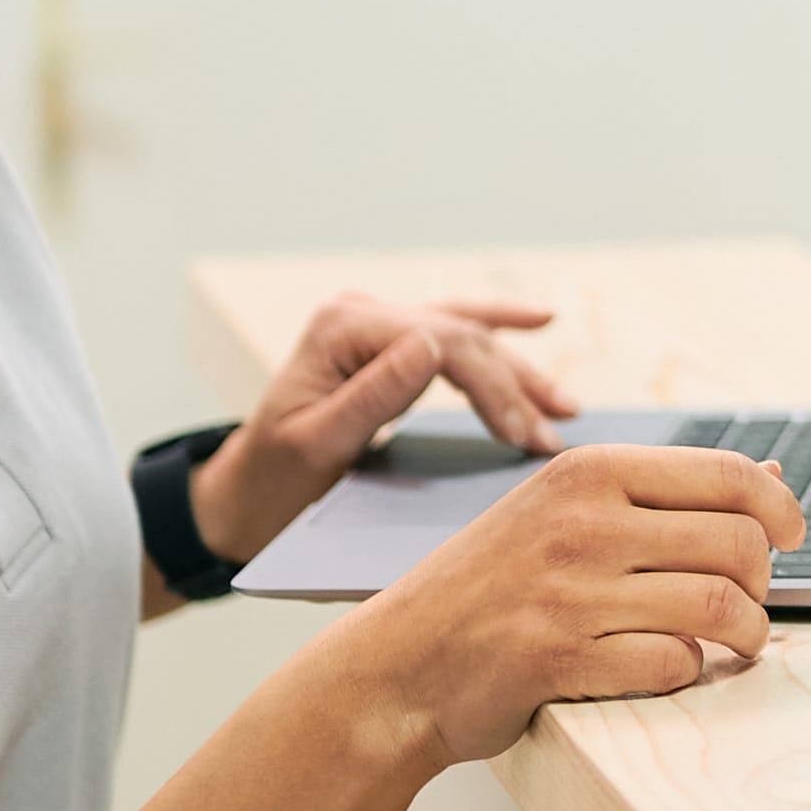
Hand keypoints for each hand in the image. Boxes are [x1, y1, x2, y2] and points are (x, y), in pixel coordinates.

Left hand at [185, 289, 572, 565]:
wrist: (243, 497)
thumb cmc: (272, 482)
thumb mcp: (315, 448)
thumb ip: (372, 397)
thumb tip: (432, 346)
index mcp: (340, 328)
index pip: (441, 343)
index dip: (491, 387)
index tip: (523, 439)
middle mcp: (360, 313)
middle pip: (461, 335)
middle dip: (514, 386)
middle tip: (552, 437)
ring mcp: (374, 324)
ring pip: (467, 333)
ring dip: (519, 368)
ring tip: (566, 406)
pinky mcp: (387, 344)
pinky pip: (453, 332)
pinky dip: (498, 331)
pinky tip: (541, 321)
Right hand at [358, 440, 810, 755]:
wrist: (394, 667)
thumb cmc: (488, 590)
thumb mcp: (560, 513)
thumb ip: (660, 494)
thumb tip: (770, 475)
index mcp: (585, 471)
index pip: (728, 475)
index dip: (781, 510)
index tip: (793, 537)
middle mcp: (581, 523)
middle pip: (738, 544)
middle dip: (764, 582)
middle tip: (749, 601)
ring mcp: (570, 593)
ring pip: (720, 606)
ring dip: (747, 634)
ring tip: (737, 642)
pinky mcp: (560, 660)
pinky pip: (674, 664)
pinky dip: (689, 672)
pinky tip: (671, 667)